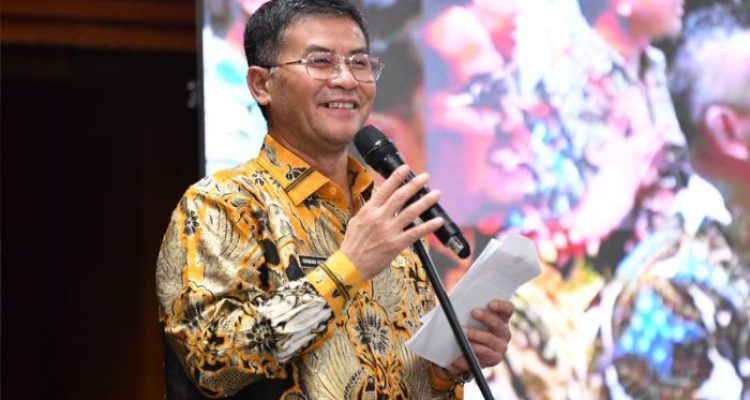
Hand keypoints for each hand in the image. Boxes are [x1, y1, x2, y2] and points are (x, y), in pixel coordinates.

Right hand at [340, 165, 444, 279]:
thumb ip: (370, 206)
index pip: (385, 189)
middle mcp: (380, 218)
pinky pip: (415, 232)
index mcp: (369, 211)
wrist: (349, 265)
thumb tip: (379, 191)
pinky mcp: (395, 244)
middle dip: (414, 185)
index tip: (406, 168)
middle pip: (400, 197)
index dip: (397, 177)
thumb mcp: (357, 220)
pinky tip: (437, 220)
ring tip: (436, 194)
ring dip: (425, 201)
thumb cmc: (352, 244)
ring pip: (411, 212)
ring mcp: (388, 231)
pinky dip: (428, 226)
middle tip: (425, 177)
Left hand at [435, 299, 513, 377]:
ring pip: (489, 338)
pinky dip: (473, 347)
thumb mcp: (469, 318)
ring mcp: (501, 346)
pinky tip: (464, 345)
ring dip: (475, 333)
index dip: (501, 305)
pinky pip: (484, 352)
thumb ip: (469, 310)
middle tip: (473, 312)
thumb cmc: (467, 329)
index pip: (508, 308)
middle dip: (485, 317)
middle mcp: (504, 332)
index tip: (490, 303)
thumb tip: (456, 304)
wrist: (464, 354)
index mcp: (501, 318)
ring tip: (462, 331)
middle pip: (498, 323)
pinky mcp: (495, 358)